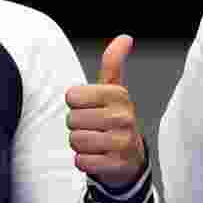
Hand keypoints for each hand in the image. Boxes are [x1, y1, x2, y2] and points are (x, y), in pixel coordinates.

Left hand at [66, 35, 145, 189]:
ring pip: (76, 140)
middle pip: (72, 120)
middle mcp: (123, 117)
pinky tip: (98, 156)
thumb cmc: (115, 120)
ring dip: (80, 144)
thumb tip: (125, 38)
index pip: (72, 97)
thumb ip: (113, 62)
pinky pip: (82, 161)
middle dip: (77, 126)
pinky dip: (85, 161)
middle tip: (94, 127)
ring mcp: (122, 141)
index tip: (90, 108)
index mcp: (119, 95)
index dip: (76, 105)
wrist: (130, 158)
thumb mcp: (114, 89)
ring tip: (95, 142)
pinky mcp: (117, 164)